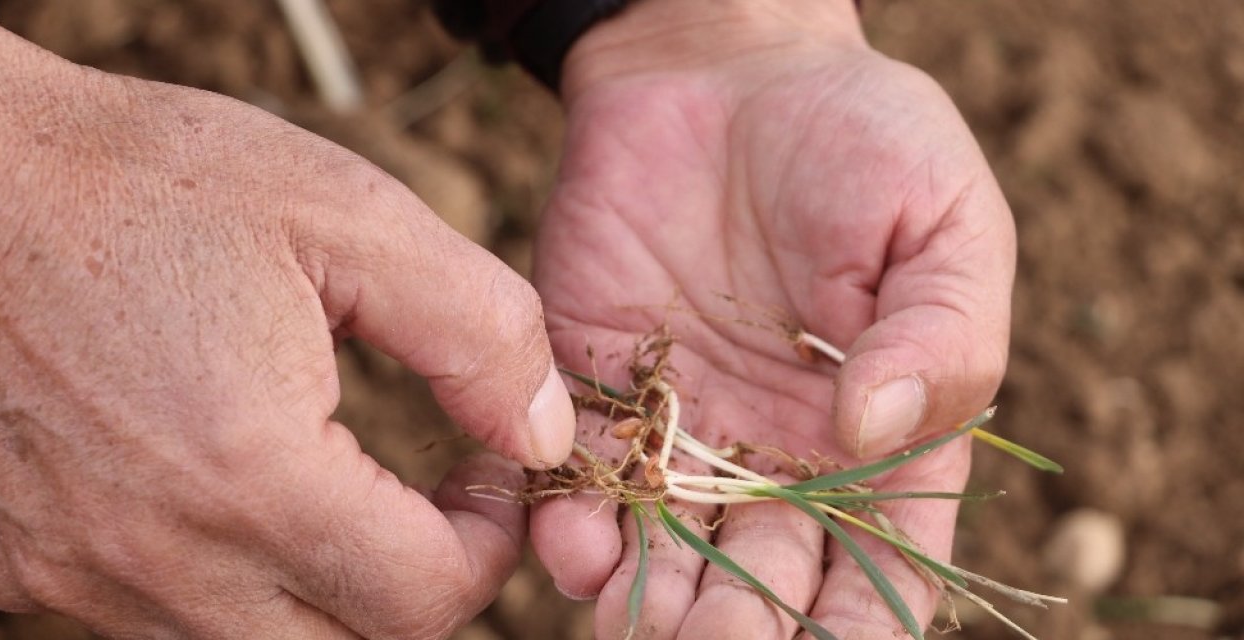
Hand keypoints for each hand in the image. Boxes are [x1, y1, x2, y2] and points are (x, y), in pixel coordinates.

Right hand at [0, 13, 575, 638]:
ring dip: (320, 592)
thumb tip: (545, 434)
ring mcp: (70, 576)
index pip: (425, 603)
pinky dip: (218, 581)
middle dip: (415, 588)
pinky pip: (149, 619)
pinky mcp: (14, 565)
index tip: (487, 475)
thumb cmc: (146, 180)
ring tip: (333, 490)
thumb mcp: (346, 216)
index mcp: (250, 477)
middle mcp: (154, 558)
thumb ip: (477, 331)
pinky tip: (221, 490)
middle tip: (429, 502)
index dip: (490, 546)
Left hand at [529, 1, 1014, 637]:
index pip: (880, 563)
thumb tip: (873, 426)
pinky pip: (579, 480)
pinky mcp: (597, 385)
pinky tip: (575, 547)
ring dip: (652, 604)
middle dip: (741, 629)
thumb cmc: (862, 135)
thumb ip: (937, 332)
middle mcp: (777, 452)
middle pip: (765, 580)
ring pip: (667, 553)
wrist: (725, 66)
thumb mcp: (944, 220)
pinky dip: (573, 525)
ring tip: (637, 625)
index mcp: (879, 434)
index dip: (862, 622)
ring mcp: (682, 426)